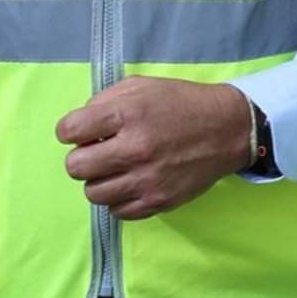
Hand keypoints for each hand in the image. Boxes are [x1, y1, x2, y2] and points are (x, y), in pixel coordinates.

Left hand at [57, 78, 250, 219]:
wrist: (227, 129)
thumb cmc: (181, 104)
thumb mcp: (142, 86)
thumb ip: (104, 101)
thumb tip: (79, 127)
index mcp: (127, 114)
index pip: (68, 131)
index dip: (71, 130)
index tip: (83, 131)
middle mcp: (134, 149)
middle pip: (75, 167)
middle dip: (83, 156)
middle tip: (100, 151)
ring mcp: (146, 180)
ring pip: (93, 193)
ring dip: (100, 180)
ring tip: (117, 169)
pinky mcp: (158, 202)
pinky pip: (117, 211)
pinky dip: (119, 198)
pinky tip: (131, 183)